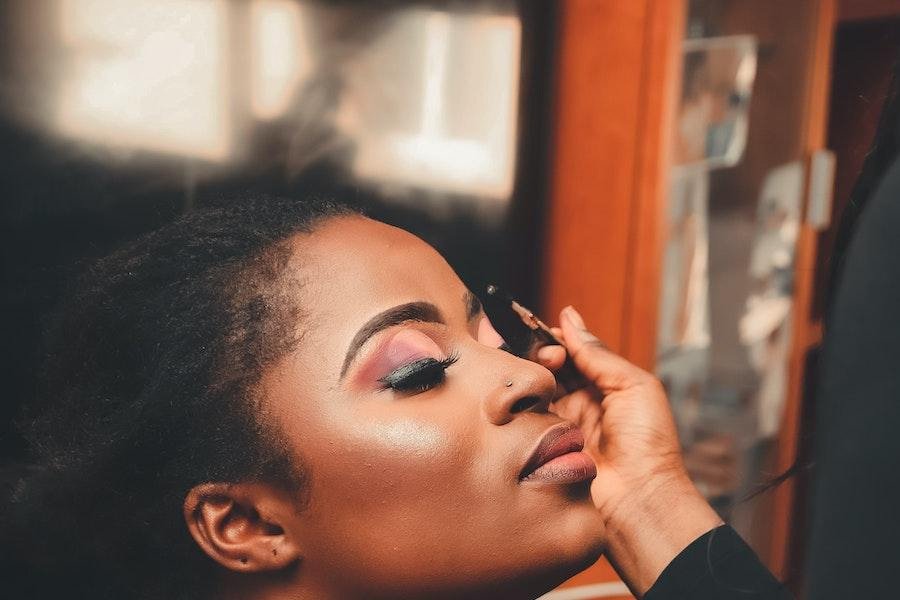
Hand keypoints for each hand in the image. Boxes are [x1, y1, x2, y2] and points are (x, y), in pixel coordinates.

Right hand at [536, 306, 721, 595]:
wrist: (638, 497)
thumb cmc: (647, 442)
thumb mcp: (632, 384)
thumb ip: (597, 352)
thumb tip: (569, 317)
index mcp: (605, 384)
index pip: (572, 351)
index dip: (556, 338)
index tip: (546, 333)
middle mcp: (579, 401)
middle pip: (547, 366)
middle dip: (539, 353)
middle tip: (544, 357)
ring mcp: (559, 422)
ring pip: (532, 388)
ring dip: (529, 375)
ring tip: (534, 374)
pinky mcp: (541, 443)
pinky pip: (523, 415)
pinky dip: (519, 401)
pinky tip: (521, 392)